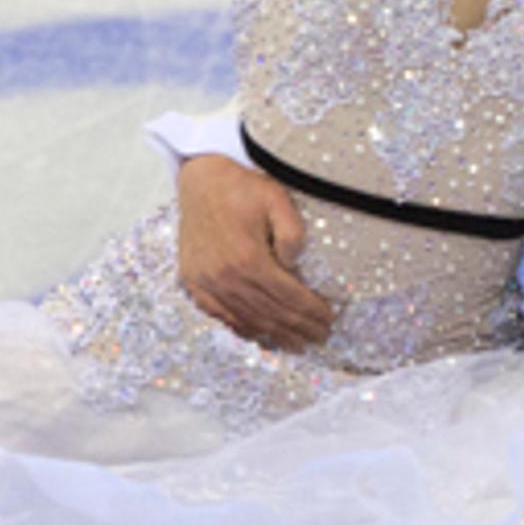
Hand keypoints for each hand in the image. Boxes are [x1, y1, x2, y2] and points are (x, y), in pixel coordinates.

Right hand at [175, 157, 333, 351]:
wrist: (199, 180)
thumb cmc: (240, 187)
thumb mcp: (275, 199)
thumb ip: (292, 232)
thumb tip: (295, 264)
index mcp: (249, 258)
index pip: (288, 296)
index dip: (311, 312)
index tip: (329, 320)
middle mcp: (227, 277)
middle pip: (271, 313)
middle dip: (299, 328)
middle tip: (320, 337)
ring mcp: (207, 283)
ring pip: (248, 319)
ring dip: (275, 335)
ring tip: (296, 344)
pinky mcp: (195, 282)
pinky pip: (220, 315)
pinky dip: (242, 328)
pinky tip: (259, 335)